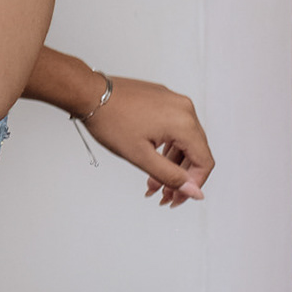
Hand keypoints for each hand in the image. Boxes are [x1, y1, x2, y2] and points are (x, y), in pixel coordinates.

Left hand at [80, 75, 214, 205]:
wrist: (87, 93)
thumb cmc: (108, 120)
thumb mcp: (140, 156)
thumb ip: (170, 176)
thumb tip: (194, 192)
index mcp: (184, 122)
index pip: (204, 161)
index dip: (193, 184)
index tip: (177, 198)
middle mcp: (184, 108)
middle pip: (194, 152)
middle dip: (179, 177)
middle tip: (163, 195)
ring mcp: (173, 102)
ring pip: (182, 140)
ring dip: (170, 164)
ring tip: (152, 182)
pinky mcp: (162, 99)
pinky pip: (172, 127)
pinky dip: (165, 146)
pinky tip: (151, 159)